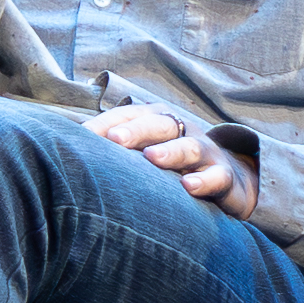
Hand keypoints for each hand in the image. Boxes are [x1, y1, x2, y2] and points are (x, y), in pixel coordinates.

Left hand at [90, 101, 246, 215]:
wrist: (233, 179)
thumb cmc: (177, 165)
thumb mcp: (149, 152)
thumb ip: (119, 149)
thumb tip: (70, 148)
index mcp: (160, 122)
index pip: (131, 115)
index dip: (108, 123)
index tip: (83, 136)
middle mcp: (184, 132)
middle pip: (160, 124)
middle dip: (137, 131)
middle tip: (115, 140)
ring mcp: (206, 154)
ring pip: (191, 147)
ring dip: (171, 152)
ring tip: (152, 158)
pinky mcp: (224, 177)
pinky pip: (217, 177)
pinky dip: (204, 180)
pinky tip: (189, 187)